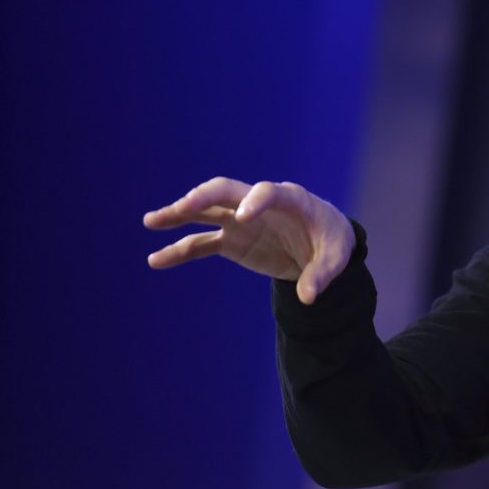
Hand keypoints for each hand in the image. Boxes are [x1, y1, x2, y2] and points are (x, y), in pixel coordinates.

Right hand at [143, 177, 354, 304]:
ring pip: (205, 212)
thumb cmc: (333, 242)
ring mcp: (241, 220)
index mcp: (290, 200)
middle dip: (205, 197)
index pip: (268, 192)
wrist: (323, 244)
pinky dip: (179, 251)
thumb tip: (308, 297)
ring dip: (179, 214)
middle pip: (226, 191)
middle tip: (184, 207)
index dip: (255, 201)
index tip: (242, 216)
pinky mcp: (233, 240)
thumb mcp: (337, 258)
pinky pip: (201, 243)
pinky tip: (156, 260)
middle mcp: (259, 203)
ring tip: (151, 221)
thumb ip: (322, 274)